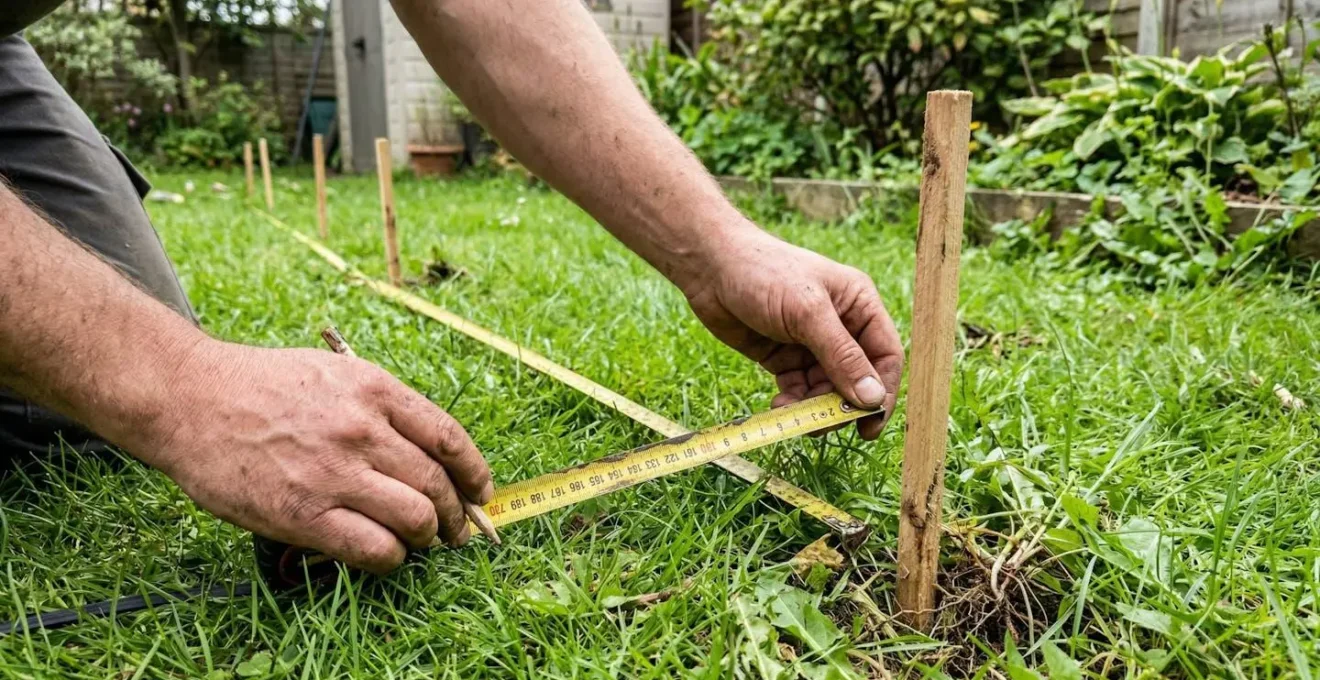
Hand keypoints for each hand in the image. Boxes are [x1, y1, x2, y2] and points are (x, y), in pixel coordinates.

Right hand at [132, 340, 492, 573]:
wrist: (190, 399)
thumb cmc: (261, 386)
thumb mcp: (334, 371)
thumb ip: (381, 405)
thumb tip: (428, 448)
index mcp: (374, 389)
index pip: (449, 437)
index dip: (474, 472)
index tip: (480, 490)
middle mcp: (362, 430)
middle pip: (437, 483)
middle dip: (456, 515)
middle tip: (454, 529)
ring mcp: (334, 473)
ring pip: (415, 519)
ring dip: (427, 537)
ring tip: (420, 542)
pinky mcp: (304, 514)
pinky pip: (373, 549)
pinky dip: (392, 559)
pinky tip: (386, 556)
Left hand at [682, 228, 902, 438]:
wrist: (709, 267)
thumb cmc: (763, 273)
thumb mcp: (808, 313)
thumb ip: (842, 356)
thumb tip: (872, 399)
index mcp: (859, 305)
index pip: (885, 357)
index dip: (882, 393)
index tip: (870, 425)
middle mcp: (840, 326)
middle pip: (857, 379)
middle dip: (843, 405)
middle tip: (824, 425)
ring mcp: (811, 343)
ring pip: (826, 389)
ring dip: (814, 408)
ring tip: (793, 416)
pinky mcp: (784, 357)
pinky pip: (798, 389)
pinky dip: (792, 403)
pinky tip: (779, 405)